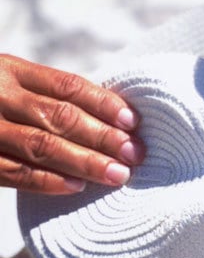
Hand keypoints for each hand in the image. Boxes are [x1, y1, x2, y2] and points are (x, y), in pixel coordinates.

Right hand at [0, 54, 143, 193]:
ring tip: (117, 174)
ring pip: (40, 145)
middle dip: (103, 136)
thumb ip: (43, 93)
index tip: (133, 122)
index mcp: (9, 70)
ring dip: (84, 162)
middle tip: (136, 153)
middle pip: (59, 116)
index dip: (104, 103)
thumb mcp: (5, 80)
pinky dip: (45, 180)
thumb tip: (109, 117)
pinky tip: (75, 187)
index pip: (67, 85)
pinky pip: (11, 171)